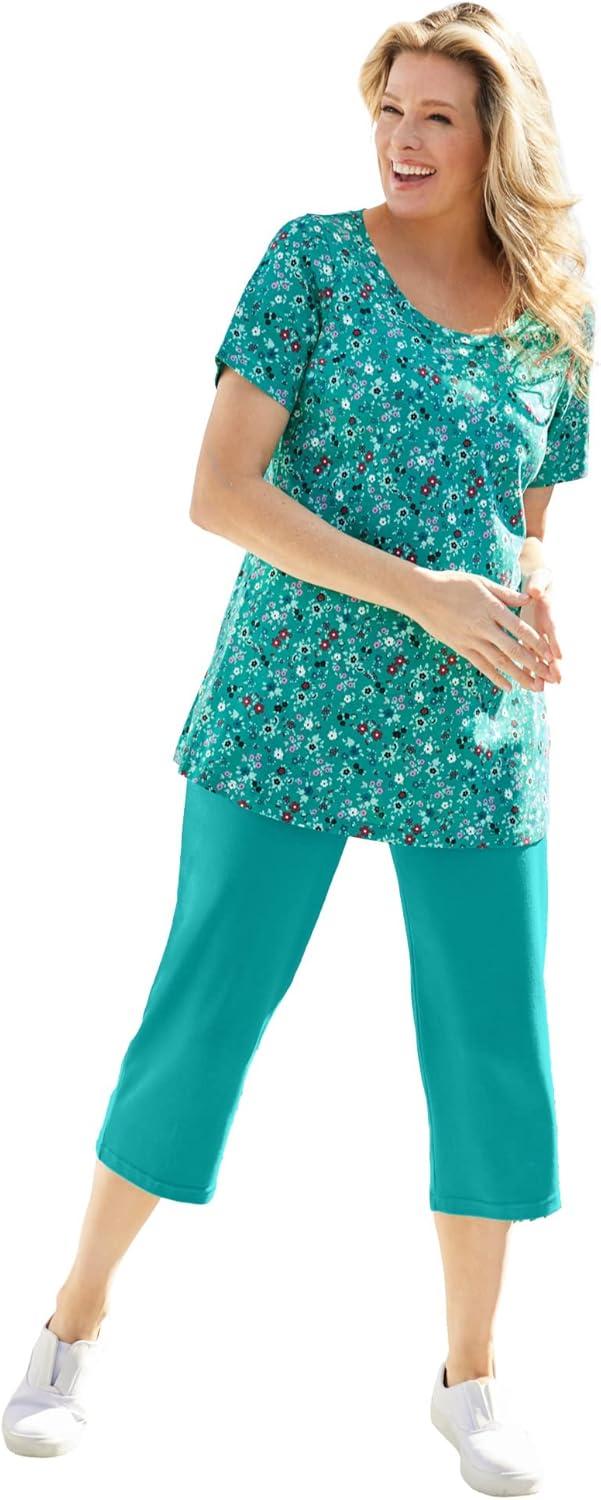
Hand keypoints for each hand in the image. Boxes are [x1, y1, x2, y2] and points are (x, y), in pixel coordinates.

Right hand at [410, 567, 558, 692]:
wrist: (421, 594)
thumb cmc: (452, 583)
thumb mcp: (480, 582)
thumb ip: (505, 594)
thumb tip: (529, 600)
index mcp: (490, 607)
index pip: (519, 629)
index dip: (536, 643)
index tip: (550, 654)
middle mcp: (482, 626)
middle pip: (512, 649)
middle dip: (532, 665)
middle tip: (548, 677)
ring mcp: (470, 639)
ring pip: (498, 661)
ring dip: (518, 675)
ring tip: (533, 687)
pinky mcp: (460, 647)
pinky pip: (480, 665)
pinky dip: (495, 677)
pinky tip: (507, 687)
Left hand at [518, 568, 561, 683]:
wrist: (540, 584)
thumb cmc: (540, 580)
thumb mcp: (540, 579)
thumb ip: (538, 584)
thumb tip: (535, 591)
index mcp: (550, 612)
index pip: (554, 628)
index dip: (556, 641)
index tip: (559, 655)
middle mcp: (548, 627)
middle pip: (551, 648)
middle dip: (553, 664)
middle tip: (556, 680)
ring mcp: (541, 635)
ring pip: (542, 657)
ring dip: (541, 672)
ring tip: (539, 688)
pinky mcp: (533, 640)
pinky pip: (531, 656)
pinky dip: (530, 670)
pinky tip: (529, 685)